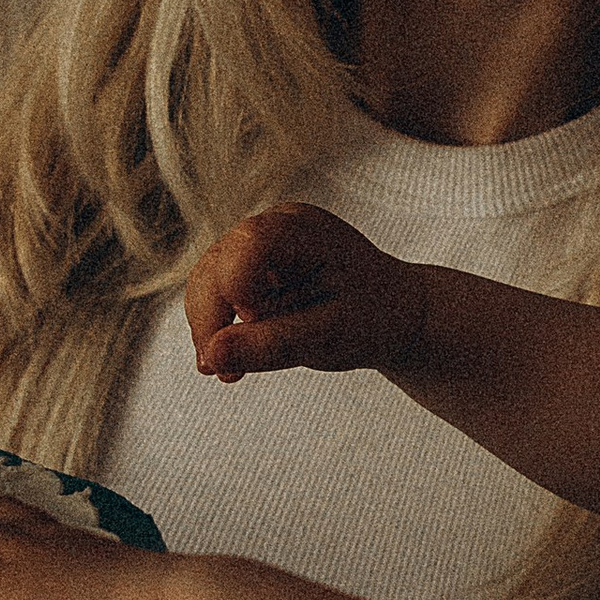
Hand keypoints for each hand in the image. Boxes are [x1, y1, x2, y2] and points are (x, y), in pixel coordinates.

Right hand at [186, 204, 425, 381]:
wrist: (393, 314)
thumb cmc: (373, 320)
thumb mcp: (331, 338)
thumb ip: (273, 345)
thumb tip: (210, 358)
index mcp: (306, 231)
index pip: (250, 244)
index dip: (237, 288)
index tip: (255, 325)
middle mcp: (276, 226)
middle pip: (217, 263)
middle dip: (210, 318)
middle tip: (222, 373)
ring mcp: (259, 244)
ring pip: (206, 279)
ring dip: (208, 327)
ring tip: (228, 373)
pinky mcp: (249, 266)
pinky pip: (214, 292)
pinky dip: (217, 328)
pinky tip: (231, 363)